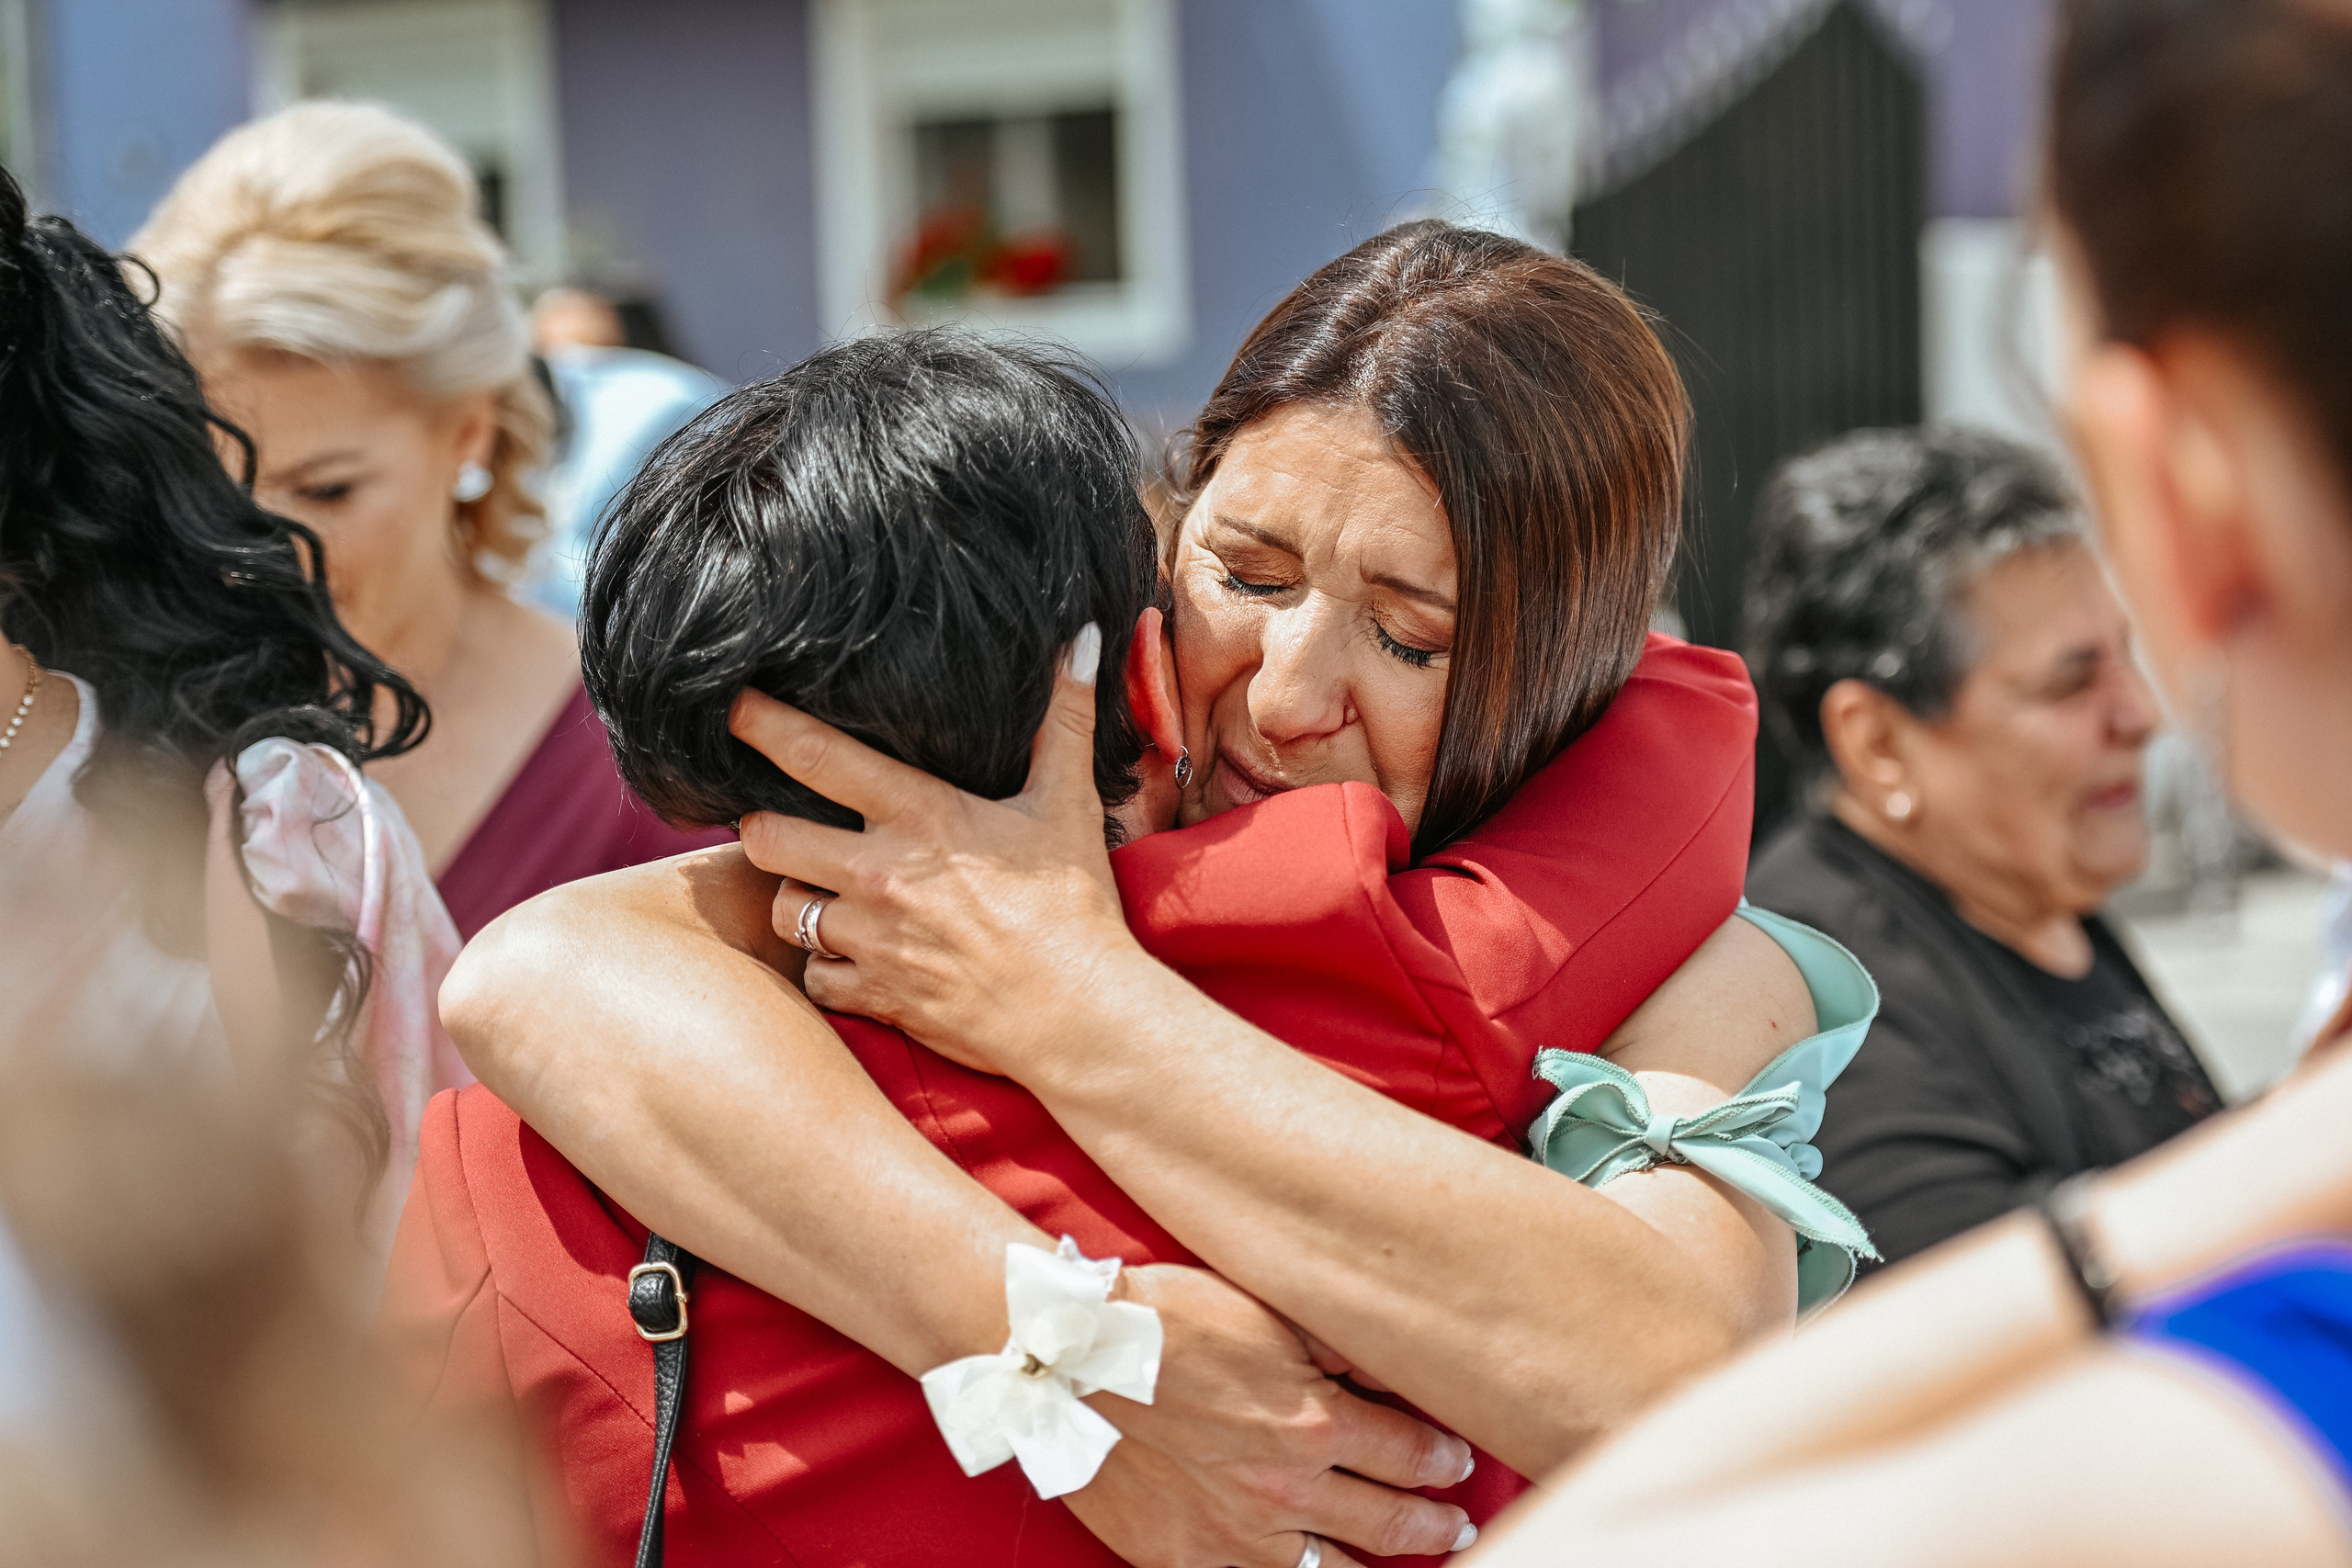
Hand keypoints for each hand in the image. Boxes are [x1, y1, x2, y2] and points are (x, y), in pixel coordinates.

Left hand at [730, 629, 1141, 1076]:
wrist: (1081, 1014)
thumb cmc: (1074, 906)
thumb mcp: (1069, 804)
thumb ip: (1063, 718)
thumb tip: (1084, 638)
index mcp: (920, 816)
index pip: (816, 756)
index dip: (762, 725)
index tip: (731, 707)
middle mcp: (880, 874)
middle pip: (765, 837)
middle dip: (766, 828)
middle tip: (788, 826)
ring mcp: (870, 940)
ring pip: (782, 910)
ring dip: (797, 900)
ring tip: (827, 893)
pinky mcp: (873, 995)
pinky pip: (813, 976)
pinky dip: (827, 967)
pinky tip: (857, 956)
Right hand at [1070, 1263, 1477, 1566]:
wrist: (1070, 1360)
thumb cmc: (1166, 1322)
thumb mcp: (1266, 1312)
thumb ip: (1335, 1346)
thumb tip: (1391, 1370)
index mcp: (1315, 1422)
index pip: (1411, 1455)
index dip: (1443, 1462)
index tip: (1456, 1464)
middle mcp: (1287, 1489)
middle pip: (1389, 1524)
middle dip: (1434, 1526)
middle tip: (1455, 1527)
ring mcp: (1236, 1534)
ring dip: (1376, 1566)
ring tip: (1399, 1560)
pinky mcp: (1187, 1559)